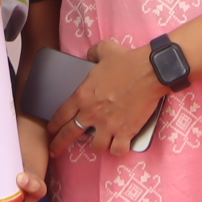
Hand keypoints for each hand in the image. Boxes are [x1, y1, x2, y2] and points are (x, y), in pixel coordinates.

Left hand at [46, 40, 166, 157]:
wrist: (150, 71)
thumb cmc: (127, 60)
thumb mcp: (104, 50)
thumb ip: (92, 54)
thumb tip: (89, 56)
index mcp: (83, 95)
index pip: (61, 115)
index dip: (54, 124)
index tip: (51, 130)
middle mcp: (92, 113)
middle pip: (69, 134)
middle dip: (58, 144)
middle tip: (54, 151)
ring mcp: (109, 125)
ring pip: (95, 147)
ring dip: (97, 146)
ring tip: (99, 144)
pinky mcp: (126, 132)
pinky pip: (117, 150)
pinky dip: (118, 150)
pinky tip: (118, 146)